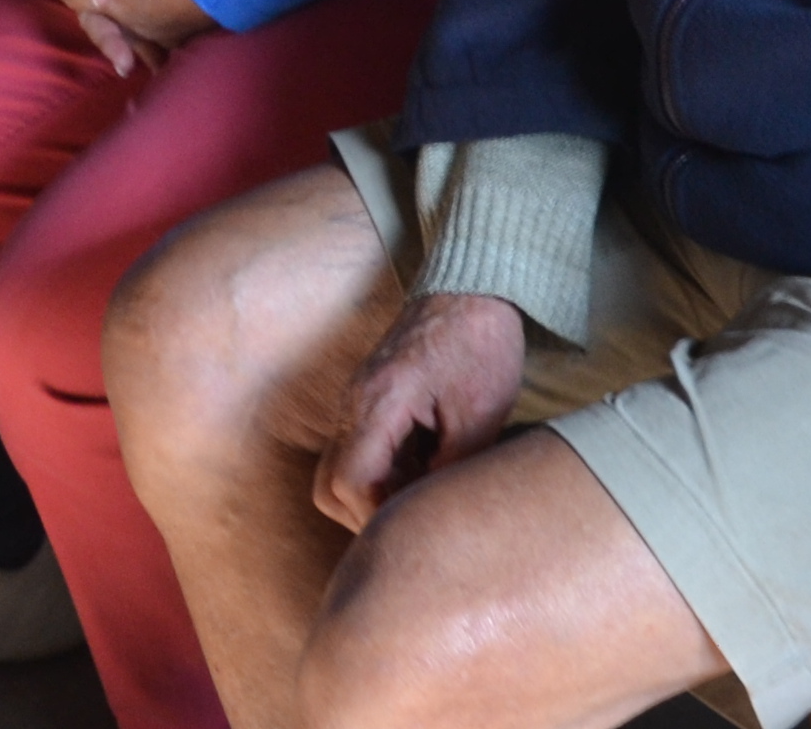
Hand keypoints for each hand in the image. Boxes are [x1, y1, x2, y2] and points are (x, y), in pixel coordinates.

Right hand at [314, 291, 532, 530]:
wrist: (472, 286)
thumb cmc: (480, 343)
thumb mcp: (481, 414)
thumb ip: (453, 469)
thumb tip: (434, 512)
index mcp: (381, 401)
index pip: (350, 482)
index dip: (378, 516)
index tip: (416, 524)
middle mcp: (355, 402)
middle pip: (328, 486)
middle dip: (366, 513)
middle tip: (413, 517)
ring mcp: (357, 400)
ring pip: (338, 470)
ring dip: (374, 493)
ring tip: (421, 492)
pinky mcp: (369, 398)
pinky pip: (357, 450)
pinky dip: (382, 472)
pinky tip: (422, 468)